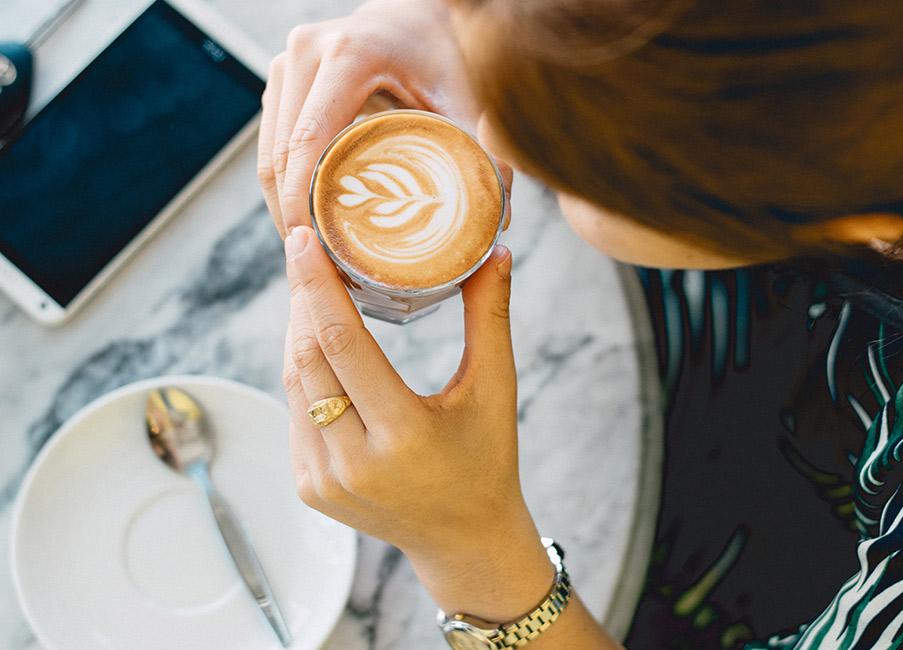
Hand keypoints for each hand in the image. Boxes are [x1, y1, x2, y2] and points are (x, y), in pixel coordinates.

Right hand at [259, 0, 480, 236]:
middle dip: (294, 215)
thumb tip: (496, 220)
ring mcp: (289, 62)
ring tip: (314, 250)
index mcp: (350, 54)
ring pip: (270, 150)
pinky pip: (273, 140)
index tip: (317, 248)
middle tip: (319, 263)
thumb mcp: (469, 99)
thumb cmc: (449, 54)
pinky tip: (310, 217)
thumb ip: (486, 155)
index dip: (304, 202)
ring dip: (284, 203)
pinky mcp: (285, 77)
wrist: (426, 15)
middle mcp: (307, 51)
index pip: (309, 140)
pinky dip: (286, 183)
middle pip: (282, 152)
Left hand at [281, 225, 552, 620]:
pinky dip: (302, 371)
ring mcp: (324, 480)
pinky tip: (314, 341)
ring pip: (295, 383)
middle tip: (304, 248)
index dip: (318, 286)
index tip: (302, 239)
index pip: (343, 344)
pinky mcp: (309, 488)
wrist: (464, 540)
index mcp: (404, 434)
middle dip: (302, 298)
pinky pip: (296, 412)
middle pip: (308, 358)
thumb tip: (495, 251)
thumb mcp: (496, 390)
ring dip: (297, 330)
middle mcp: (355, 463)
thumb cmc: (487, 461)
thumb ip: (491, 319)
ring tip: (308, 286)